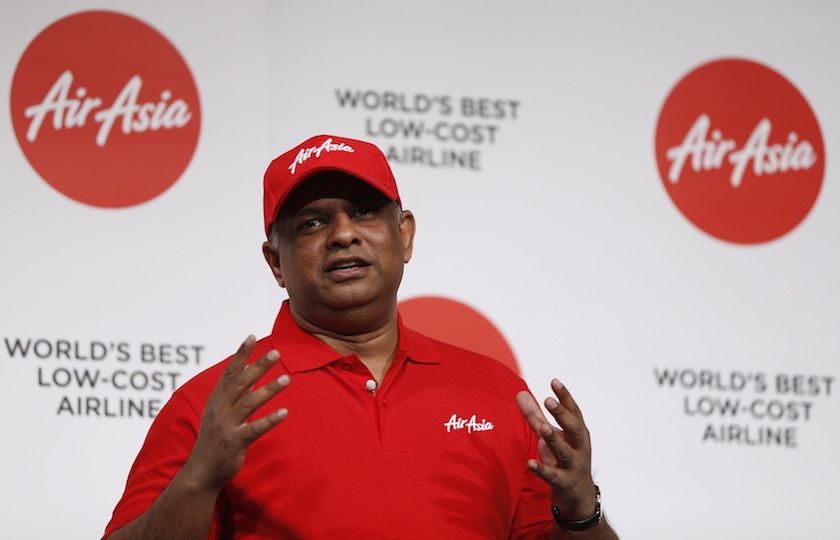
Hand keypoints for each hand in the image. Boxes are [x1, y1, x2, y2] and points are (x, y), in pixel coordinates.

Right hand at [181, 335, 289, 492]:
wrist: (201, 472)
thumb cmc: (214, 439)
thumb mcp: (220, 412)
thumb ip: (234, 392)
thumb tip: (249, 369)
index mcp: (216, 400)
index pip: (229, 372)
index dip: (240, 354)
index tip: (250, 336)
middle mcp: (220, 409)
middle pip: (240, 382)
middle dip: (259, 366)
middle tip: (276, 352)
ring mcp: (226, 426)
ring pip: (249, 403)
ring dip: (268, 389)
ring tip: (287, 379)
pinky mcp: (235, 442)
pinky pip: (255, 429)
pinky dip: (270, 420)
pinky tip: (285, 412)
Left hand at [516, 379, 597, 519]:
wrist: (579, 496)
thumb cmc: (564, 460)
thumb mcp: (550, 436)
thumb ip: (535, 415)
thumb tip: (520, 393)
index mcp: (577, 433)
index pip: (573, 412)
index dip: (565, 397)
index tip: (554, 382)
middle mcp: (579, 447)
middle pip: (574, 428)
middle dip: (562, 414)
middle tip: (549, 400)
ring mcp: (573, 466)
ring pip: (564, 451)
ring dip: (554, 439)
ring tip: (543, 428)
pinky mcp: (564, 483)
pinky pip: (553, 476)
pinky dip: (542, 469)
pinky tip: (530, 463)